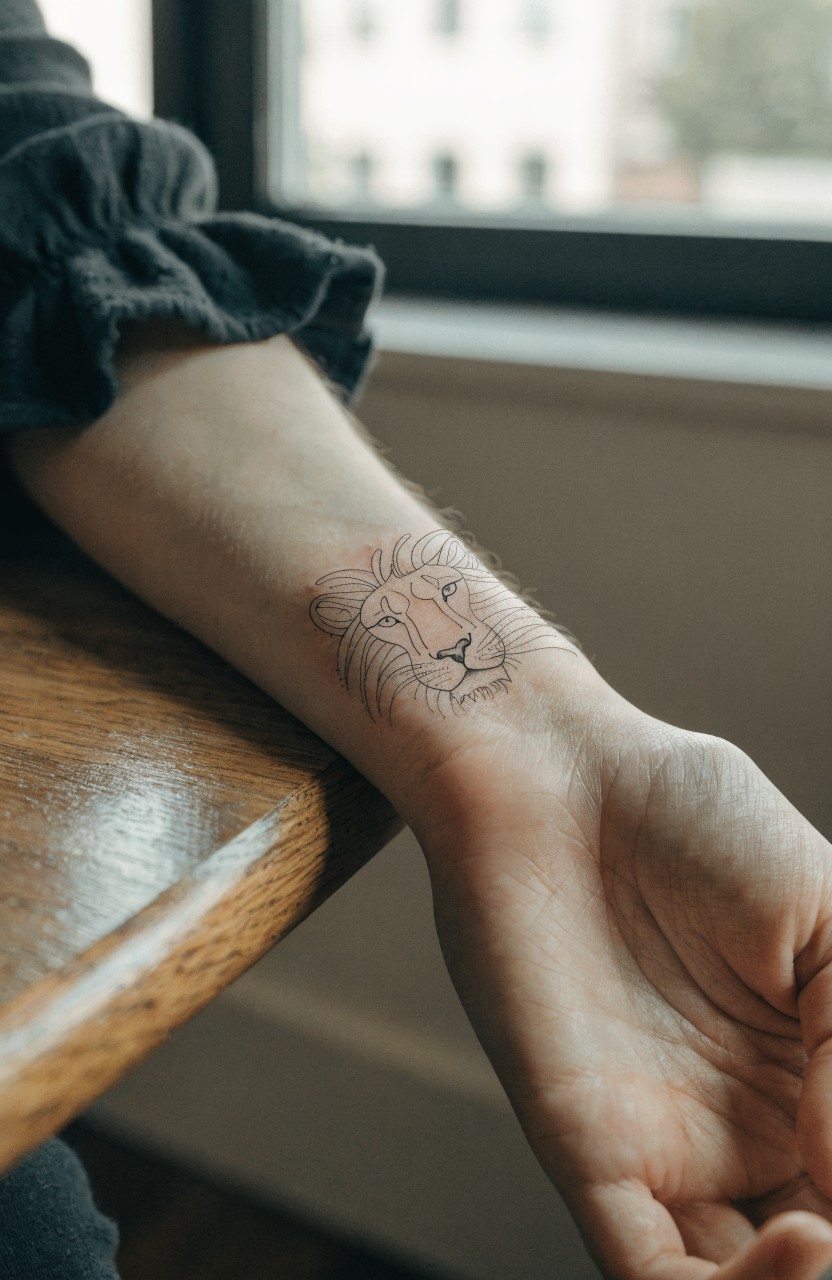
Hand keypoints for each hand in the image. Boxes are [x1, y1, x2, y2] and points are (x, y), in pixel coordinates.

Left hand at [409, 663, 831, 1278]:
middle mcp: (748, 1133)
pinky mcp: (590, 1151)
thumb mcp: (825, 913)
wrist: (556, 777)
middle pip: (810, 1248)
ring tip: (827, 1237)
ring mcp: (671, 1148)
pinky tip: (798, 1243)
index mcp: (810, 1076)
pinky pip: (649, 1275)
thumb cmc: (689, 816)